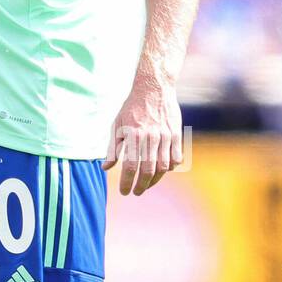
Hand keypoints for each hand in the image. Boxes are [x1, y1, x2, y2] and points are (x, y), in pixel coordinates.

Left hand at [103, 75, 182, 195]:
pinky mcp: (176, 134)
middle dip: (141, 185)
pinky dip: (170, 168)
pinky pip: (176, 158)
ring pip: (163, 166)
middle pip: (147, 169)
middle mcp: (150, 137)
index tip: (124, 192)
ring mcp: (165, 136)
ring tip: (147, 185)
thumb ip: (113, 148)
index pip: (130, 166)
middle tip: (136, 192)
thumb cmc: (132, 108)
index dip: (127, 182)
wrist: (154, 88)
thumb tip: (105, 167)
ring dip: (154, 180)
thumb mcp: (118, 125)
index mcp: (133, 135)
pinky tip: (162, 171)